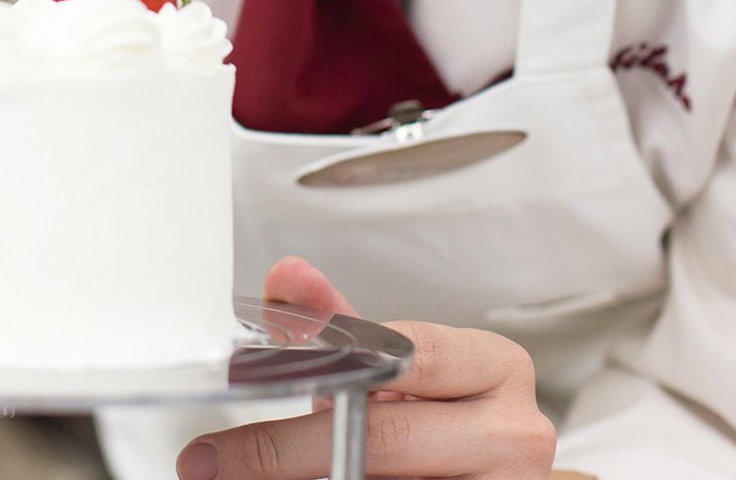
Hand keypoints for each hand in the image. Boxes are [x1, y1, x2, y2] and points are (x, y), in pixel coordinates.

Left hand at [179, 259, 556, 479]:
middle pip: (386, 436)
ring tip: (251, 474)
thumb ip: (344, 324)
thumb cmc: (445, 420)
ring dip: (316, 475)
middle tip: (219, 459)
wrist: (490, 472)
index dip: (322, 371)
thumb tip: (288, 276)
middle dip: (288, 449)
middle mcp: (516, 430)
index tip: (243, 383)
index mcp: (498, 367)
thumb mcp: (399, 370)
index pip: (406, 355)